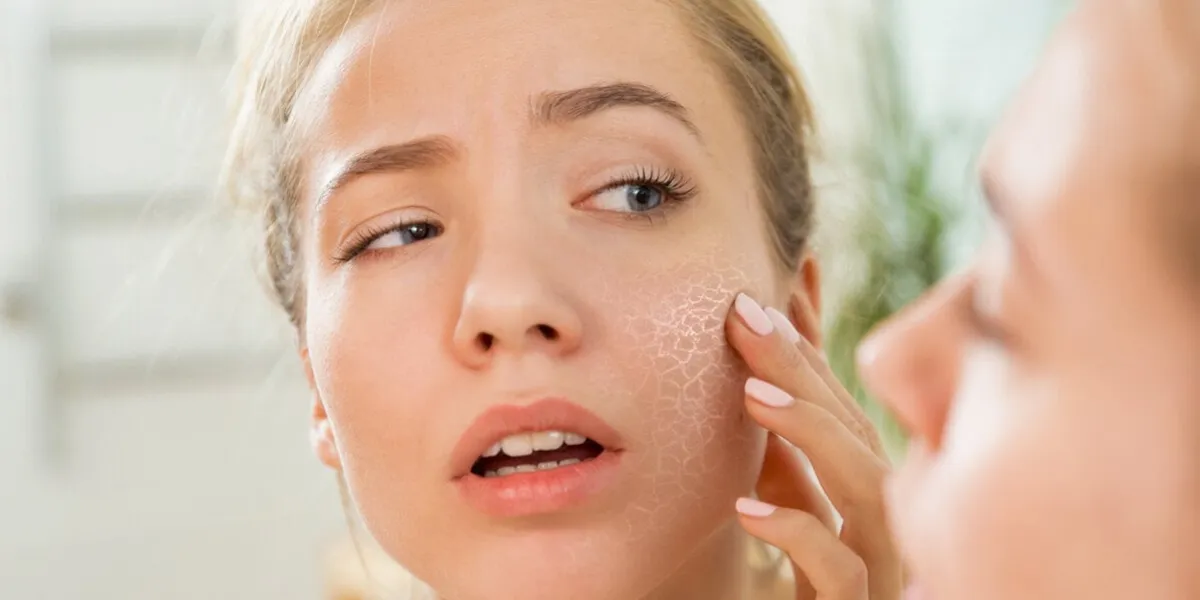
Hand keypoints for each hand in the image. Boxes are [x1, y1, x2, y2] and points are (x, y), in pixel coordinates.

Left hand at [726, 293, 901, 599]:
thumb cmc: (813, 582)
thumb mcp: (787, 501)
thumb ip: (780, 443)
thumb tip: (759, 366)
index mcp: (865, 490)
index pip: (842, 405)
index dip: (808, 347)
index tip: (770, 290)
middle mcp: (885, 520)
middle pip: (855, 431)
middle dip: (802, 369)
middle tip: (744, 314)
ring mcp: (881, 564)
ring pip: (867, 491)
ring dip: (811, 433)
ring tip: (750, 394)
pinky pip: (843, 572)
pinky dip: (799, 534)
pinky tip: (748, 508)